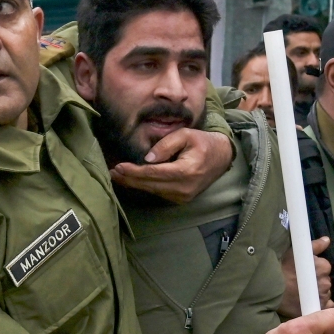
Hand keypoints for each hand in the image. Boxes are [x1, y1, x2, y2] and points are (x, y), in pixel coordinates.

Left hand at [109, 130, 232, 203]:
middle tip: (112, 172)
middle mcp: (184, 188)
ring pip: (153, 190)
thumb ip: (166, 144)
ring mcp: (183, 197)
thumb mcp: (186, 135)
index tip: (118, 166)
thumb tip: (147, 158)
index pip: (153, 173)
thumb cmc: (203, 142)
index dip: (134, 171)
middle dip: (129, 179)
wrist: (222, 158)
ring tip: (118, 176)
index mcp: (186, 171)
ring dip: (134, 184)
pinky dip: (145, 186)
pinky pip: (159, 192)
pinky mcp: (182, 199)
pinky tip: (133, 180)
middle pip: (150, 185)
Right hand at [279, 237, 333, 317]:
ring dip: (317, 292)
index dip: (315, 268)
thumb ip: (315, 246)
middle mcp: (326, 282)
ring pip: (324, 293)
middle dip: (316, 280)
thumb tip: (327, 240)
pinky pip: (325, 305)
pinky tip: (309, 301)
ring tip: (302, 292)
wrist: (271, 289)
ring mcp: (323, 296)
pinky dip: (321, 303)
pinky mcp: (318, 308)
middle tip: (301, 282)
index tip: (304, 271)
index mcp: (323, 266)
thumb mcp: (296, 252)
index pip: (324, 266)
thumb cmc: (282, 269)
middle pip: (324, 280)